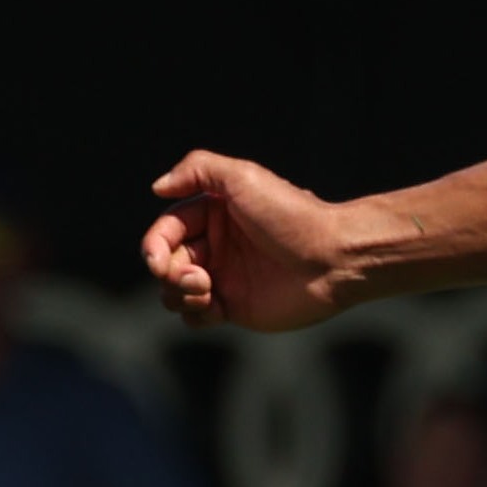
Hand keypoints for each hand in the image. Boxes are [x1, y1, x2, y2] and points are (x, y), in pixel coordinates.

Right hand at [144, 149, 374, 331]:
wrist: (333, 258)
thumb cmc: (290, 215)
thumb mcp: (242, 177)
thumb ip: (197, 170)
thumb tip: (157, 188)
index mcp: (211, 215)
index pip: (165, 231)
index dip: (153, 245)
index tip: (157, 258)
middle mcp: (215, 247)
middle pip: (164, 262)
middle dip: (167, 271)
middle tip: (196, 277)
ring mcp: (224, 279)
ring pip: (174, 291)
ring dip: (177, 293)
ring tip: (206, 290)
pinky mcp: (236, 308)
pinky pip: (196, 316)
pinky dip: (195, 314)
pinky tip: (216, 307)